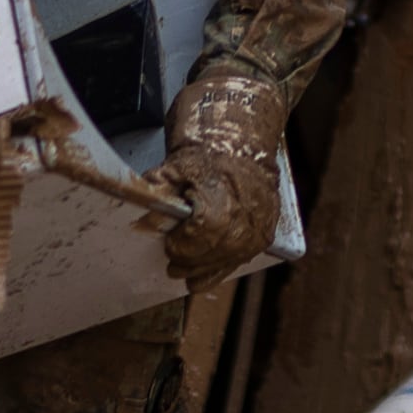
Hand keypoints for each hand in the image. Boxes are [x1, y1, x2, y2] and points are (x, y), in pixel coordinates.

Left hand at [153, 71, 285, 286]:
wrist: (247, 136)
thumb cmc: (213, 146)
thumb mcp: (177, 163)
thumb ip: (160, 191)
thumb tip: (146, 215)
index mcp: (220, 202)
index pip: (196, 240)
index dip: (180, 245)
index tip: (169, 243)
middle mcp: (243, 219)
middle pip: (211, 254)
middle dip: (189, 260)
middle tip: (172, 262)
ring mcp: (258, 227)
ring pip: (227, 260)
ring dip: (203, 269)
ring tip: (184, 273)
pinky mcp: (266, 231)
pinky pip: (242, 258)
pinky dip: (222, 268)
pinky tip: (204, 276)